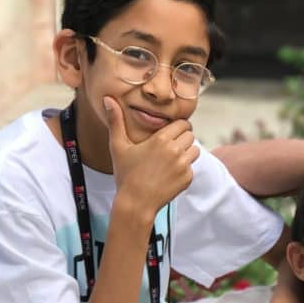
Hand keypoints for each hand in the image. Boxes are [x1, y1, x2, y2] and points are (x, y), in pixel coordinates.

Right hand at [104, 97, 198, 214]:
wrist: (136, 203)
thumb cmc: (126, 174)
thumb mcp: (118, 146)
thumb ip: (116, 121)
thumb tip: (108, 99)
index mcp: (162, 139)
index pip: (183, 124)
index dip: (178, 126)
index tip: (171, 132)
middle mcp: (176, 151)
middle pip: (190, 135)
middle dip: (183, 138)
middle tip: (170, 146)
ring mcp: (184, 166)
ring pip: (195, 150)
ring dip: (187, 152)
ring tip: (172, 158)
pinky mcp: (188, 179)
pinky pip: (192, 167)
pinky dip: (184, 169)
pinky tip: (170, 174)